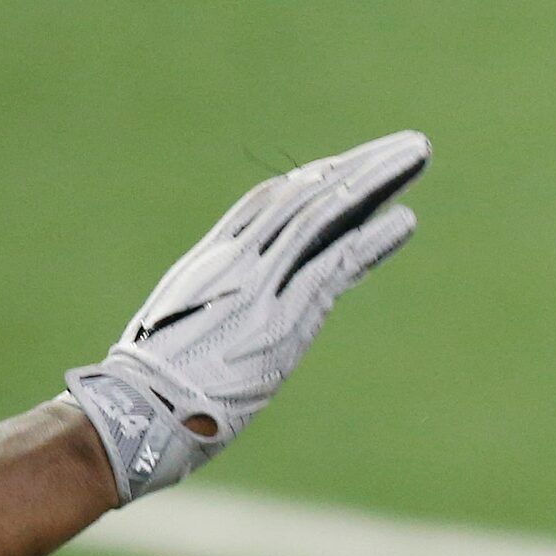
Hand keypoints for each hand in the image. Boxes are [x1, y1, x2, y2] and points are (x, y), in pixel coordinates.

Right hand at [66, 131, 427, 502]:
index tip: (350, 165)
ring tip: (417, 156)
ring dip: (377, 183)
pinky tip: (406, 218)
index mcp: (211, 260)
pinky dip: (372, 240)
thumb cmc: (148, 390)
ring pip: (326, 214)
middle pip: (308, 196)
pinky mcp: (282, 314)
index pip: (271, 203)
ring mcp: (261, 283)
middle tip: (407, 146)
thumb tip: (222, 330)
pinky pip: (335, 265)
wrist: (138, 410)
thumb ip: (207, 314)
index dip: (316, 182)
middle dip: (360, 167)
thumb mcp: (174, 334)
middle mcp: (237, 260)